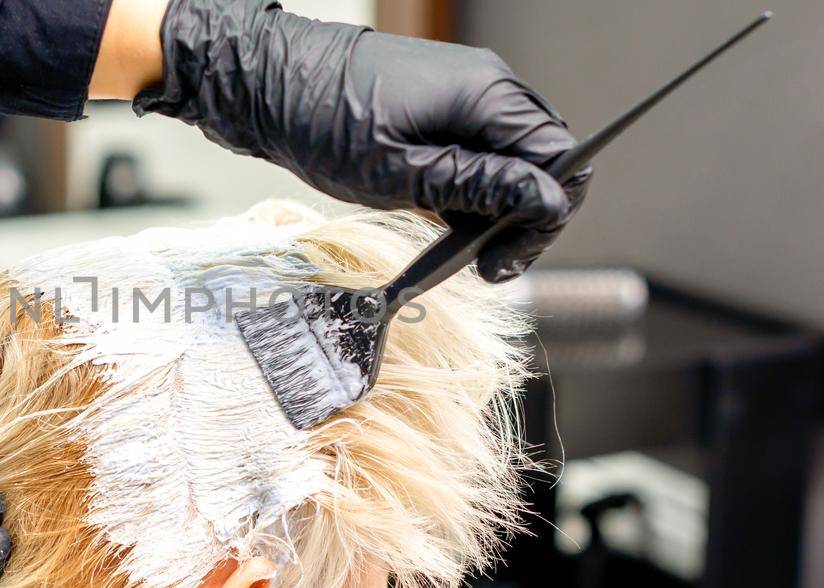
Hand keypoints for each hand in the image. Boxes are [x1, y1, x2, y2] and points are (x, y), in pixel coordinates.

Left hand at [134, 0, 592, 281]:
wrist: (263, 82)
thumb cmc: (320, 121)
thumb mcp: (399, 172)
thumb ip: (477, 187)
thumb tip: (545, 202)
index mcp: (486, 95)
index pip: (560, 157)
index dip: (546, 214)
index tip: (507, 258)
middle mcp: (485, 88)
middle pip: (541, 162)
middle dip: (525, 220)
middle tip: (489, 268)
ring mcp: (461, 97)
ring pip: (509, 163)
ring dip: (496, 212)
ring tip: (464, 256)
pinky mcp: (438, 111)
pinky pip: (475, 156)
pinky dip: (469, 193)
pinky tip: (445, 225)